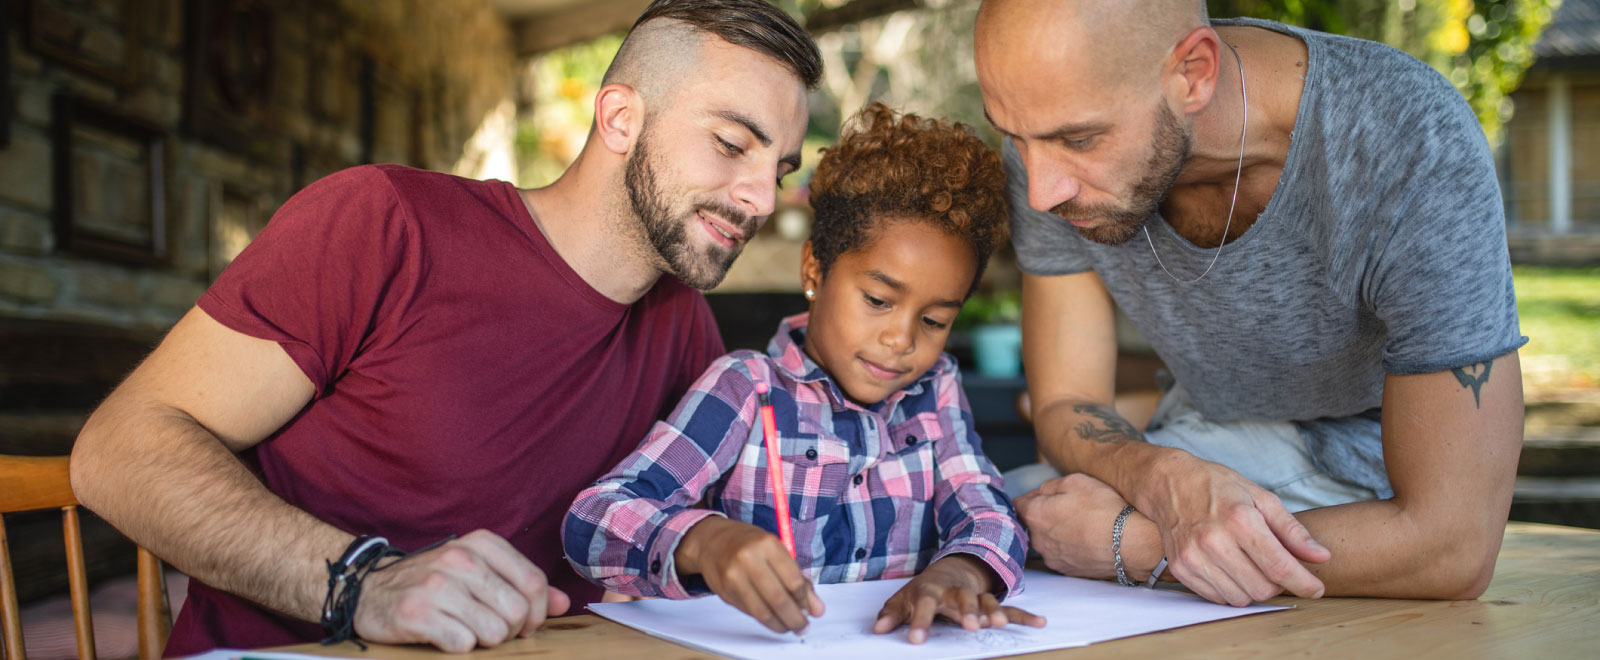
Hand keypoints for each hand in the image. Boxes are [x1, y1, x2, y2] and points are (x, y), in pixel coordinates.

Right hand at [353, 529, 569, 651]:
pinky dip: (459, 648)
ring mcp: (437, 585)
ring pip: (494, 632)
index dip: (537, 613)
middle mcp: (460, 559)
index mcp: (481, 544)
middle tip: (492, 632)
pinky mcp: (417, 613)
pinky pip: (463, 645)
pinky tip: (444, 636)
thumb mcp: (478, 572)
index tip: (524, 624)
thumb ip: (522, 585)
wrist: (368, 591)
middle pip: (517, 611)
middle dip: (511, 632)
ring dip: (485, 642)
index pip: (534, 582)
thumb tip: (562, 603)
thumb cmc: (433, 583)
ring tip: (466, 631)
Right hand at [675, 517, 822, 634]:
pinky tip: (772, 619)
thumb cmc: (750, 544)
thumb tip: (816, 609)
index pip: (793, 580)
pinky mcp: (724, 591)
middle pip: (778, 599)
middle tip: (803, 627)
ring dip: (780, 624)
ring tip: (789, 627)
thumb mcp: (776, 550)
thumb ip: (797, 578)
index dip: (805, 601)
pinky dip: (764, 619)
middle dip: (795, 618)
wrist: (712, 541)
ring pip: (762, 611)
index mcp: (767, 544)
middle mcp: (749, 559)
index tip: (811, 611)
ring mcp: (734, 576)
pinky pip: (750, 612)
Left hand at [873, 555, 1044, 643]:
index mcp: (932, 591)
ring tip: (998, 623)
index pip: (924, 605)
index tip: (916, 640)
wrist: (951, 568)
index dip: (920, 622)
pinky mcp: (991, 602)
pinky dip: (1025, 616)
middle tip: (971, 627)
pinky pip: (1010, 608)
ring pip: (987, 601)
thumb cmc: (924, 590)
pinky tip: (1040, 622)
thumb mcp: (903, 599)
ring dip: (994, 611)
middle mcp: (956, 591)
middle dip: (966, 611)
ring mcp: (976, 595)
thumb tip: (877, 631)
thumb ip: (891, 614)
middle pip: (962, 598)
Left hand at [1015, 473, 1139, 578]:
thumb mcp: (1076, 481)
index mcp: (1035, 515)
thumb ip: (1050, 486)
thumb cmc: (1103, 509)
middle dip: (1043, 515)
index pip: (1017, 504)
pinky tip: (1085, 540)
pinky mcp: (1067, 570)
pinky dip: (1068, 547)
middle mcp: (1038, 540)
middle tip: (1067, 508)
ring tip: (1080, 525)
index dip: (1031, 497)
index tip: (1044, 495)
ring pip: (1045, 540)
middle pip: (1031, 524)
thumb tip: (1041, 493)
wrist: (1130, 544)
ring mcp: (1052, 558)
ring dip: (1056, 532)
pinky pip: (1060, 554)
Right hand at [1137, 454, 1330, 605]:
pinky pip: (1218, 598)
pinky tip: (1229, 568)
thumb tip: (1322, 557)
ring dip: (1253, 588)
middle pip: (1262, 588)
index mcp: (1240, 520)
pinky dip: (1231, 589)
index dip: (1303, 583)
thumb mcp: (1261, 497)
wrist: (1168, 483)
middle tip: (1275, 566)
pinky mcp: (1181, 569)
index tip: (1315, 588)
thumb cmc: (1217, 487)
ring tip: (1250, 565)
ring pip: (1241, 598)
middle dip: (1277, 583)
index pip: (1279, 566)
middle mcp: (1214, 541)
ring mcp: (1194, 557)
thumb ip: (1293, 531)